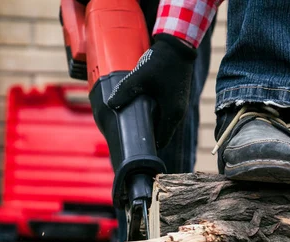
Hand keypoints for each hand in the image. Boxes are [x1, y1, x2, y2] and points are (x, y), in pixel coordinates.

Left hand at [107, 34, 196, 148]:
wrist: (179, 46)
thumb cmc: (162, 62)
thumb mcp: (141, 76)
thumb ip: (125, 90)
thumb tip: (110, 104)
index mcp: (172, 114)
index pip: (160, 141)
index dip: (148, 147)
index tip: (134, 148)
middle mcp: (178, 114)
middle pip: (161, 135)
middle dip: (146, 137)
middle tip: (129, 137)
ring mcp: (179, 107)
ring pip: (163, 125)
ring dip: (150, 126)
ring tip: (134, 125)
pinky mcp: (177, 99)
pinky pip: (165, 115)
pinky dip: (155, 117)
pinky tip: (143, 112)